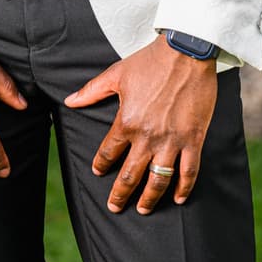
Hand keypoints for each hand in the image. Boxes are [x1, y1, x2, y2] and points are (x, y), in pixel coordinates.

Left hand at [64, 34, 216, 214]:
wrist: (185, 52)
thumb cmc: (150, 61)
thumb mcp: (117, 74)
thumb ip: (92, 91)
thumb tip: (69, 101)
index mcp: (127, 121)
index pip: (109, 152)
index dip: (101, 164)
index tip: (98, 172)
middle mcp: (147, 136)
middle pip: (130, 175)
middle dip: (120, 194)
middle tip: (114, 207)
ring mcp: (171, 140)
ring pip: (158, 180)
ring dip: (149, 198)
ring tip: (143, 209)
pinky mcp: (193, 139)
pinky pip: (188, 172)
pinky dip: (184, 188)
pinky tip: (178, 198)